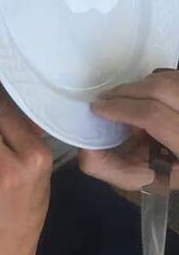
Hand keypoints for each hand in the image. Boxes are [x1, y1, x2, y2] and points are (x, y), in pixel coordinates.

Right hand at [79, 70, 178, 189]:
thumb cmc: (165, 173)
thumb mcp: (137, 178)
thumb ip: (107, 167)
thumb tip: (84, 147)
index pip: (153, 116)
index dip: (121, 108)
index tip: (97, 108)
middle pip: (161, 89)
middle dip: (126, 91)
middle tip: (105, 99)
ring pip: (167, 79)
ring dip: (141, 86)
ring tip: (127, 101)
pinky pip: (172, 76)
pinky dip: (155, 82)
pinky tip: (147, 97)